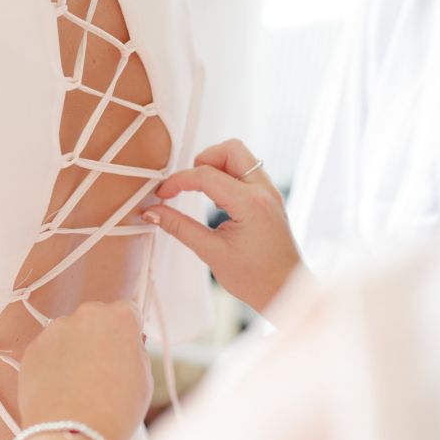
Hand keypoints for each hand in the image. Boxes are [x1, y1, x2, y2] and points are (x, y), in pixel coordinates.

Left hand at [18, 301, 152, 439]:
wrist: (73, 434)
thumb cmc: (115, 410)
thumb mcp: (143, 377)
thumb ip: (135, 350)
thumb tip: (126, 345)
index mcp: (119, 318)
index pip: (128, 311)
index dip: (128, 332)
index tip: (125, 348)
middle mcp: (86, 315)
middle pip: (96, 318)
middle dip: (99, 337)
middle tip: (103, 369)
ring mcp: (55, 330)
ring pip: (69, 333)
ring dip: (74, 349)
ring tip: (79, 384)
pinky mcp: (33, 348)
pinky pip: (48, 350)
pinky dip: (53, 363)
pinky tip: (60, 389)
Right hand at [142, 139, 304, 315]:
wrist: (286, 290)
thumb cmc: (256, 278)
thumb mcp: (211, 252)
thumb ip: (179, 227)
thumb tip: (154, 213)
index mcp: (250, 203)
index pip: (205, 175)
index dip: (178, 181)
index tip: (162, 194)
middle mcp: (264, 191)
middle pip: (230, 149)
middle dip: (202, 160)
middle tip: (187, 184)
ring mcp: (269, 192)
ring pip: (240, 157)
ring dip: (216, 167)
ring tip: (200, 193)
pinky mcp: (269, 199)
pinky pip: (246, 173)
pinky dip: (227, 177)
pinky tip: (216, 200)